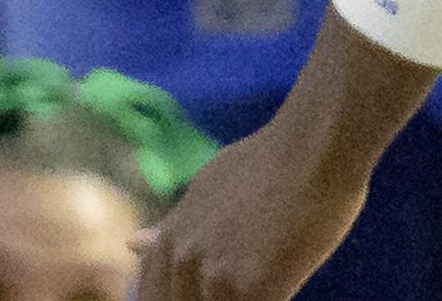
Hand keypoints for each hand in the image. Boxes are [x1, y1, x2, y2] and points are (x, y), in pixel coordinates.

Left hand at [132, 118, 369, 300]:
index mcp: (169, 239)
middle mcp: (185, 260)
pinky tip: (279, 292)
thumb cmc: (263, 165)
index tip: (198, 295)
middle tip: (234, 291)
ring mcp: (218, 277)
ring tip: (260, 286)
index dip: (173, 300)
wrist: (310, 154)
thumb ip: (174, 227)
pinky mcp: (257, 290)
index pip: (154, 295)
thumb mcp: (203, 190)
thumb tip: (131, 243)